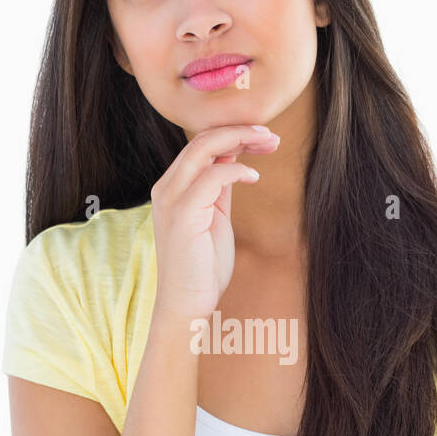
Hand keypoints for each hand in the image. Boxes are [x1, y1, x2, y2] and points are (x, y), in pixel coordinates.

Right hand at [150, 124, 278, 321]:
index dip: (233, 135)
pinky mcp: (182, 213)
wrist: (186, 304)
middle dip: (240, 131)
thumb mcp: (214, 217)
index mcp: (172, 187)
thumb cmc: (202, 266)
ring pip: (203, 148)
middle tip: (270, 135)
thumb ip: (218, 189)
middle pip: (201, 139)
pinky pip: (212, 176)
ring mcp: (171, 199)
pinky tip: (254, 177)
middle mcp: (166, 188)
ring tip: (268, 143)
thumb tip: (234, 161)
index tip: (263, 138)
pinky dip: (236, 171)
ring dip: (240, 140)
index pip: (200, 145)